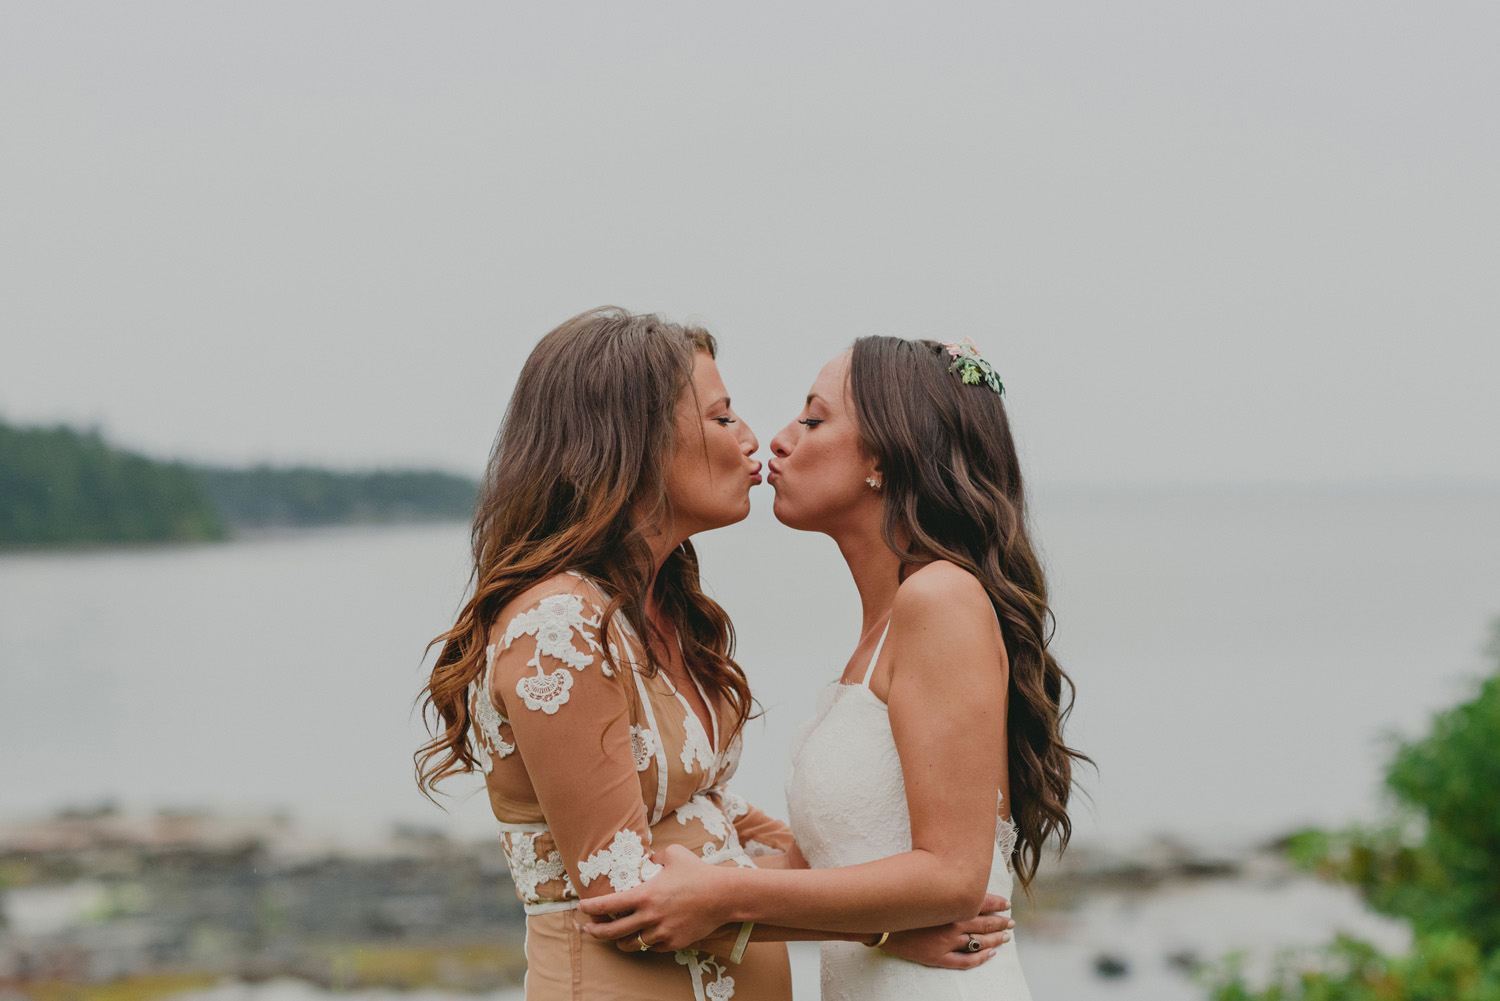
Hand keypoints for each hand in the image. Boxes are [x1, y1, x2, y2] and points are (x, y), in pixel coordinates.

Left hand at [579, 844, 729, 952]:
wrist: (723, 896)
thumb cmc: (697, 872)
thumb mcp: (673, 854)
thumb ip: (654, 856)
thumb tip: (646, 858)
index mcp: (644, 895)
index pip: (607, 905)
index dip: (590, 907)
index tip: (581, 907)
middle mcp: (649, 917)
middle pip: (612, 933)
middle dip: (596, 932)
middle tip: (588, 929)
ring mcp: (661, 933)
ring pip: (632, 944)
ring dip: (621, 941)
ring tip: (616, 937)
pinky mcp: (673, 943)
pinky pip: (652, 947)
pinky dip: (646, 942)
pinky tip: (645, 935)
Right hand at [879, 893, 1014, 969]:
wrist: (878, 920)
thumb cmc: (899, 898)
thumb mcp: (922, 884)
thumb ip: (941, 882)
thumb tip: (956, 874)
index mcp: (949, 904)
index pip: (981, 902)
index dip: (997, 903)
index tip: (1007, 903)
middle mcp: (952, 924)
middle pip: (984, 924)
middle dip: (1000, 922)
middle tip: (1011, 922)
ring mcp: (946, 943)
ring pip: (979, 943)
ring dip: (995, 940)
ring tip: (1005, 937)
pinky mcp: (937, 957)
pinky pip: (965, 961)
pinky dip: (980, 959)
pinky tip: (990, 955)